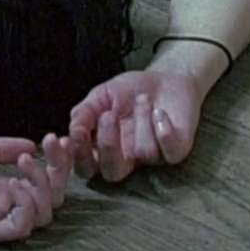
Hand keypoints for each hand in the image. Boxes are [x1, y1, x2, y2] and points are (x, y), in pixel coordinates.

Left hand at [0, 134, 72, 242]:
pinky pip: (19, 227)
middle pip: (52, 199)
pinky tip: (15, 185)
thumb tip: (30, 143)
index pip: (43, 182)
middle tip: (51, 144)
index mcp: (0, 185)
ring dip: (43, 185)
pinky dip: (27, 206)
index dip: (57, 162)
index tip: (56, 138)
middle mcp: (2, 202)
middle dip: (59, 170)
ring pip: (43, 214)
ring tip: (24, 163)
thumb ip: (0, 148)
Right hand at [66, 70, 200, 181]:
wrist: (165, 77)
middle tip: (108, 115)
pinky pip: (170, 151)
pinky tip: (159, 112)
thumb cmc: (130, 90)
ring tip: (142, 99)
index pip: (86, 166)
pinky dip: (164, 130)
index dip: (78, 156)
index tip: (77, 133)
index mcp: (103, 149)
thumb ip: (83, 113)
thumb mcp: (100, 96)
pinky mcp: (176, 151)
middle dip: (109, 145)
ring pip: (143, 152)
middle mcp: (127, 159)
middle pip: (113, 173)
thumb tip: (73, 130)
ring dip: (141, 119)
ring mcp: (152, 157)